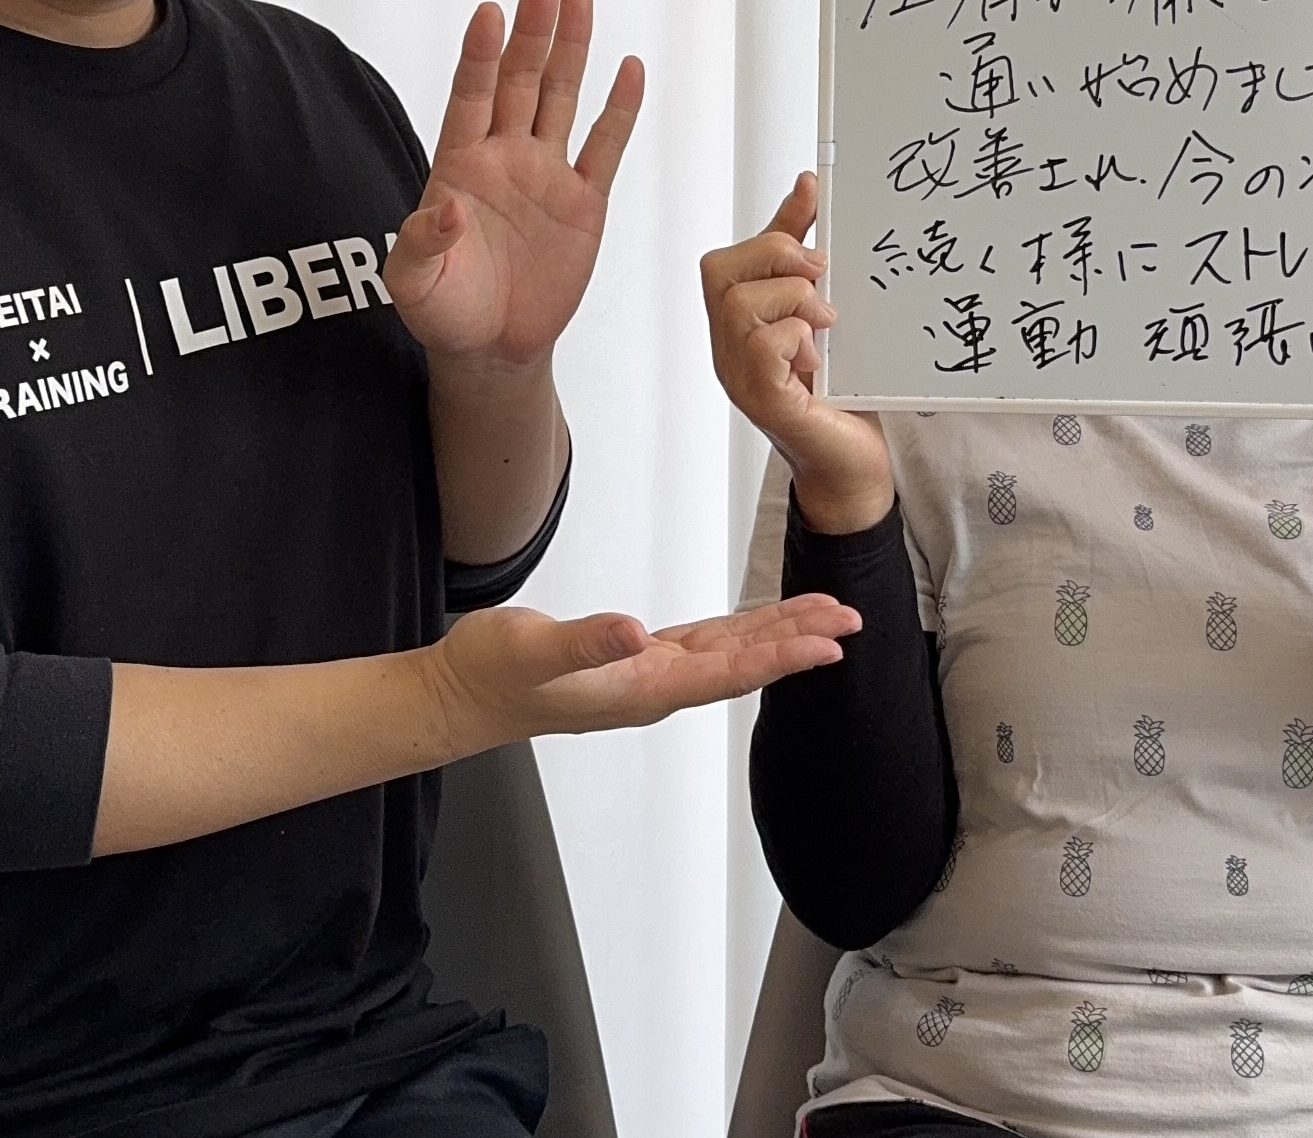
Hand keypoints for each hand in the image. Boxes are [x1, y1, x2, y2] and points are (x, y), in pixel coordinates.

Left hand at [385, 0, 642, 369]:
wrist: (490, 349)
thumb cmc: (443, 311)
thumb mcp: (412, 283)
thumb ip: (421, 243)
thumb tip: (442, 205)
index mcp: (458, 165)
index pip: (470, 97)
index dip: (479, 56)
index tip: (489, 13)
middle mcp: (503, 157)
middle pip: (520, 81)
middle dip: (532, 34)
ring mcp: (546, 175)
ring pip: (561, 99)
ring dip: (571, 51)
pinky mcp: (584, 204)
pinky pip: (605, 148)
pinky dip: (618, 110)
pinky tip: (628, 69)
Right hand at [431, 594, 861, 744]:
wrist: (463, 694)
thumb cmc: (493, 673)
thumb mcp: (533, 649)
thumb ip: (584, 641)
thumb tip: (634, 634)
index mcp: (639, 687)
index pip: (727, 672)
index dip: (779, 657)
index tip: (827, 645)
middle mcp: (653, 686)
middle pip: (742, 664)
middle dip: (797, 643)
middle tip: (849, 622)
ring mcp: (646, 675)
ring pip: (728, 653)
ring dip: (775, 636)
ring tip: (822, 618)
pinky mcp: (633, 660)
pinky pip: (703, 646)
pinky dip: (738, 632)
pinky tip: (756, 625)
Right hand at [700, 173, 893, 534]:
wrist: (854, 466)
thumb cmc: (840, 393)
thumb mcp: (825, 313)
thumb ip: (807, 258)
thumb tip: (807, 186)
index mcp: (737, 325)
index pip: (726, 260)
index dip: (770, 231)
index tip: (816, 212)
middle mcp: (728, 349)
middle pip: (719, 271)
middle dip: (775, 256)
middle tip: (821, 275)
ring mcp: (739, 376)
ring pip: (738, 304)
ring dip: (791, 299)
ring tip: (826, 321)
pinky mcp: (764, 401)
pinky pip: (760, 347)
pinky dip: (794, 337)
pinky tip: (818, 356)